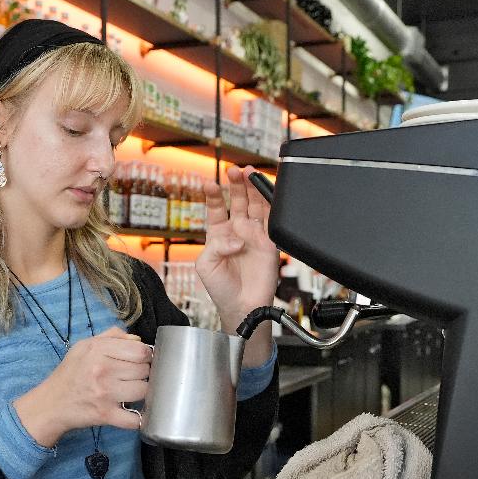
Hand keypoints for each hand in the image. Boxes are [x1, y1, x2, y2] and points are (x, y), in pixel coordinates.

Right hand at [14, 326, 151, 447]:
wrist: (51, 403)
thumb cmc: (69, 374)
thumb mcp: (84, 346)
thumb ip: (112, 337)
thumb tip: (137, 340)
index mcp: (98, 350)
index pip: (140, 351)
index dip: (145, 356)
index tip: (140, 360)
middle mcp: (102, 369)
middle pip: (143, 370)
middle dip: (142, 373)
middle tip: (132, 377)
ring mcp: (105, 393)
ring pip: (143, 390)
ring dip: (141, 393)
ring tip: (132, 391)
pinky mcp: (105, 414)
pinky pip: (134, 418)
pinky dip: (139, 418)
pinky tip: (134, 413)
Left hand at [196, 165, 279, 332]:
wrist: (241, 307)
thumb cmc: (221, 289)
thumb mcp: (205, 265)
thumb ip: (216, 246)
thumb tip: (236, 238)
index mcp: (218, 234)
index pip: (216, 208)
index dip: (213, 195)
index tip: (209, 184)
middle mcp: (237, 232)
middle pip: (238, 201)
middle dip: (236, 184)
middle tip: (234, 171)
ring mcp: (254, 236)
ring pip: (256, 205)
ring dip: (253, 189)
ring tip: (249, 173)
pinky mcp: (269, 243)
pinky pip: (272, 220)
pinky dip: (271, 205)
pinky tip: (267, 192)